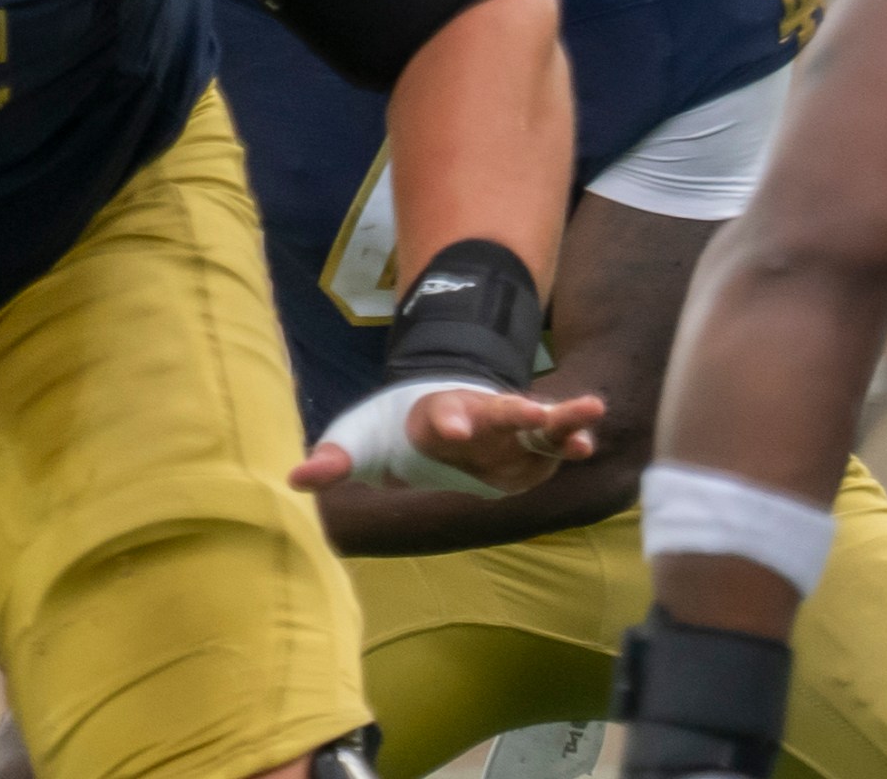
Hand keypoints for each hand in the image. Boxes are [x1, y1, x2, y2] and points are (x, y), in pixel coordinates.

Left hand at [290, 387, 604, 494]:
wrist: (432, 419)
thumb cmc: (393, 435)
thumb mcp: (360, 445)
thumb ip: (334, 461)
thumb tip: (295, 479)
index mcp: (433, 417)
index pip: (440, 416)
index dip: (445, 420)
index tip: (451, 426)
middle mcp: (475, 418)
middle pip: (495, 411)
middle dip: (514, 409)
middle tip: (534, 408)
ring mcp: (506, 431)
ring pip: (536, 420)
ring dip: (562, 416)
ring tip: (591, 408)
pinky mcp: (530, 449)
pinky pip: (553, 445)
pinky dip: (570, 442)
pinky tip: (588, 447)